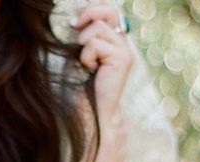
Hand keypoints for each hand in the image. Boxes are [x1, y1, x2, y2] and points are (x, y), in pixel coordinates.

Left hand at [70, 2, 134, 127]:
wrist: (94, 114)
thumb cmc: (83, 90)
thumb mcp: (81, 58)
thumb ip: (84, 39)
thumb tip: (75, 21)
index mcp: (115, 42)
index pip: (109, 11)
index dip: (93, 9)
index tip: (75, 23)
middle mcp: (123, 44)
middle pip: (109, 10)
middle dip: (89, 13)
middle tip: (74, 26)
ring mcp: (125, 50)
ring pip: (98, 28)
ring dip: (83, 45)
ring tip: (86, 63)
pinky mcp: (122, 58)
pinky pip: (95, 44)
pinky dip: (86, 57)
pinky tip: (91, 70)